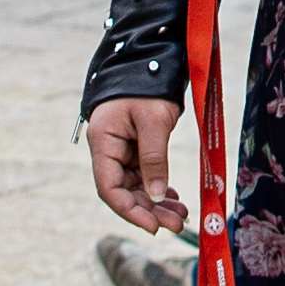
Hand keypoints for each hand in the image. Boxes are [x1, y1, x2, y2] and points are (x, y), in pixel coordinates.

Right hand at [87, 96, 186, 234]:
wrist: (152, 59)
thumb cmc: (149, 84)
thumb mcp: (154, 122)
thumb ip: (154, 159)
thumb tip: (156, 196)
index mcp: (103, 142)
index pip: (109, 188)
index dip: (129, 211)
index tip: (153, 226)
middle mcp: (107, 149)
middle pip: (124, 191)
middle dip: (149, 210)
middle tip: (178, 224)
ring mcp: (120, 149)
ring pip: (135, 186)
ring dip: (157, 202)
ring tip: (181, 215)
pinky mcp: (134, 147)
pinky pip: (143, 174)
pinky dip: (158, 187)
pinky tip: (174, 199)